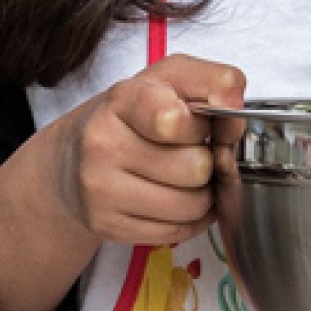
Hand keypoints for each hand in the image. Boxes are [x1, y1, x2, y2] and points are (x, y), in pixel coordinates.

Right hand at [54, 54, 245, 247]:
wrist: (72, 159)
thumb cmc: (134, 116)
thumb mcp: (171, 80)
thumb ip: (213, 81)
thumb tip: (238, 107)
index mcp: (122, 100)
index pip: (175, 120)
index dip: (202, 125)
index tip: (196, 123)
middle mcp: (103, 145)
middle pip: (197, 168)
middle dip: (206, 162)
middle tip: (188, 152)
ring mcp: (101, 190)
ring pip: (193, 205)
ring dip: (201, 193)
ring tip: (182, 177)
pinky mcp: (109, 226)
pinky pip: (179, 231)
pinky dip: (188, 218)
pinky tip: (172, 198)